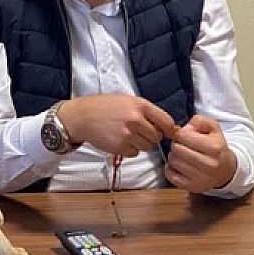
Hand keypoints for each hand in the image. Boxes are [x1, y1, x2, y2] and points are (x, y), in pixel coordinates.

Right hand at [57, 94, 177, 156]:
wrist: (83, 117)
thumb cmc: (104, 107)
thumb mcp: (128, 101)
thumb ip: (147, 112)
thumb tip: (167, 126)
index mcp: (140, 106)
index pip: (166, 121)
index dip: (170, 129)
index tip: (171, 133)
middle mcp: (136, 120)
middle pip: (157, 136)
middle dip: (150, 135)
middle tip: (138, 130)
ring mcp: (128, 134)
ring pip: (147, 146)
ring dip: (140, 143)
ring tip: (126, 133)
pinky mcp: (120, 147)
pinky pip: (135, 153)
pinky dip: (129, 149)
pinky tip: (120, 139)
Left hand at [164, 115, 237, 192]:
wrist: (225, 170)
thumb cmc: (216, 147)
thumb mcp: (213, 129)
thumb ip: (199, 121)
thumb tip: (183, 128)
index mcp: (214, 147)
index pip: (183, 136)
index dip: (180, 133)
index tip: (183, 136)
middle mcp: (208, 164)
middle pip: (176, 149)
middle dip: (176, 144)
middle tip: (182, 145)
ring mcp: (200, 178)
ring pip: (173, 161)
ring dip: (174, 156)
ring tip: (182, 155)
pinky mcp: (192, 187)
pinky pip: (170, 175)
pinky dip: (170, 169)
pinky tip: (179, 165)